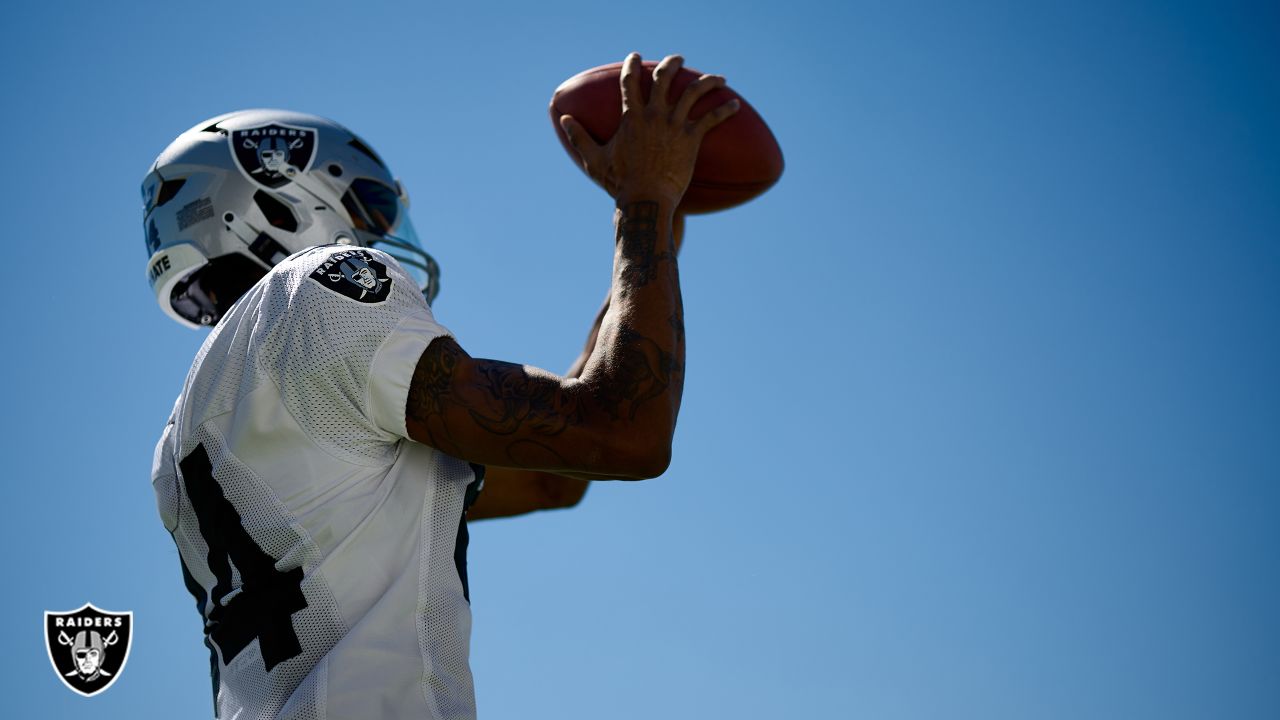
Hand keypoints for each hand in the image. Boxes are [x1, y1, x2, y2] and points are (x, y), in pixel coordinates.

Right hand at [560, 53, 739, 206]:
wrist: (645, 199)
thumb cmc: (618, 183)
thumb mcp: (594, 159)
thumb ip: (579, 137)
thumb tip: (563, 119)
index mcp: (631, 116)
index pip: (630, 82)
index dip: (632, 66)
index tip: (635, 57)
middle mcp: (654, 115)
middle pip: (664, 78)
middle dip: (672, 64)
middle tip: (678, 59)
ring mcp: (674, 126)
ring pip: (694, 93)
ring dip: (707, 81)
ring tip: (718, 78)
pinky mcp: (691, 139)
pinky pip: (712, 119)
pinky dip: (725, 111)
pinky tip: (736, 106)